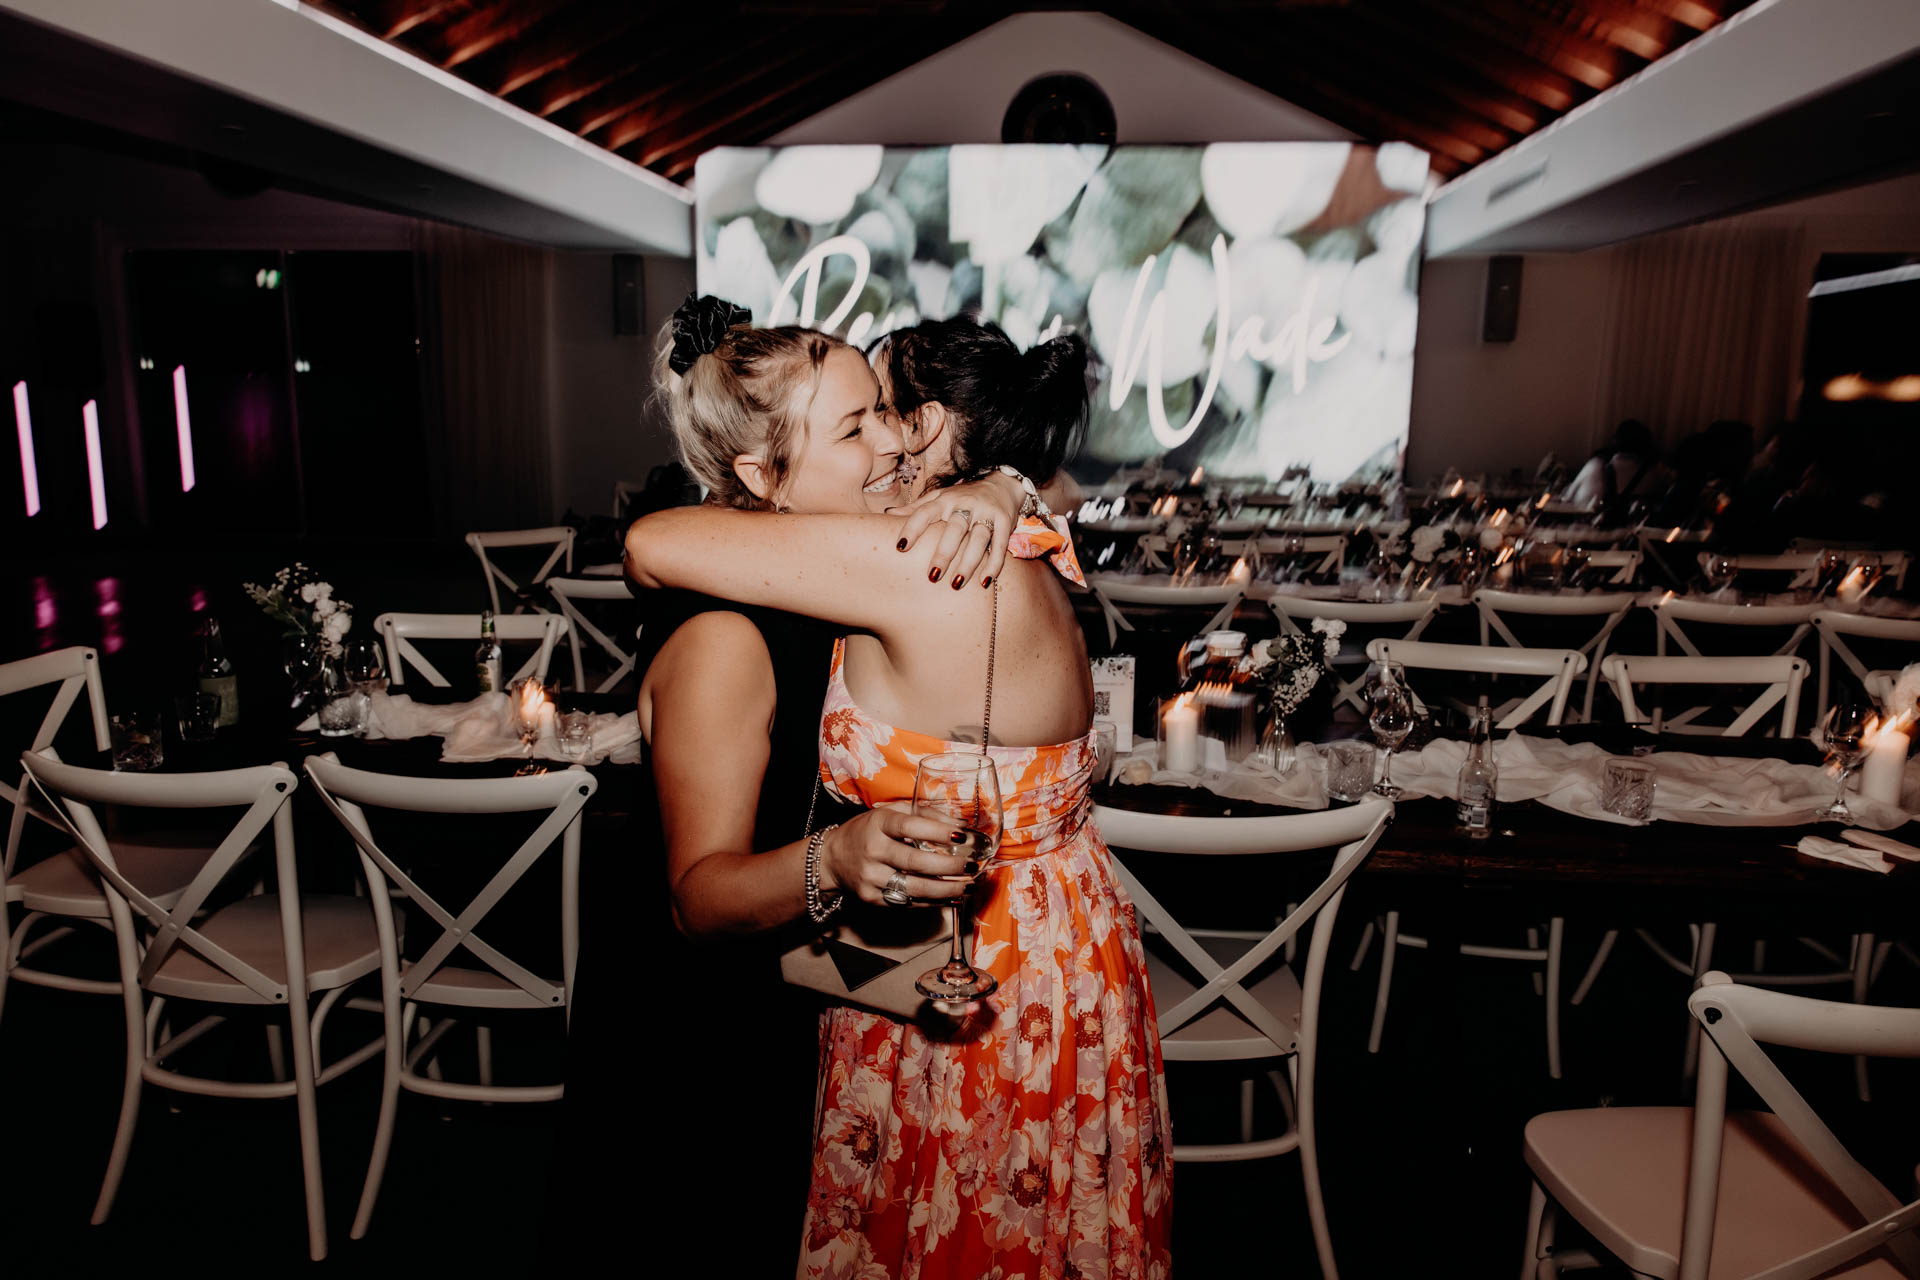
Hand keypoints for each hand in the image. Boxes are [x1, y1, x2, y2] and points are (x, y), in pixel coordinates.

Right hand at [816, 800, 971, 904]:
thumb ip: (924, 814)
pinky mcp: (873, 898)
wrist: (833, 859)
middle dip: (949, 867)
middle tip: (972, 866)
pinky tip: (952, 897)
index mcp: (878, 824)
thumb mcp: (890, 813)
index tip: (962, 836)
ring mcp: (871, 877)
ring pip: (914, 888)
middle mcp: (873, 851)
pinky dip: (933, 902)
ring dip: (947, 890)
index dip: (937, 831)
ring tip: (969, 886)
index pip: (910, 827)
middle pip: (915, 862)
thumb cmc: (868, 831)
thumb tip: (961, 824)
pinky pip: (908, 902)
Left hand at [889, 472, 1021, 588]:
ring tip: (957, 584)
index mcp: (945, 500)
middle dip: (944, 553)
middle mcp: (965, 504)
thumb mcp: (940, 497)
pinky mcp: (1005, 522)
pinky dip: (994, 564)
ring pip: (978, 539)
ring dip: (968, 562)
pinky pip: (1000, 545)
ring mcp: (986, 513)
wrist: (1002, 483)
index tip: (901, 548)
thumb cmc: (963, 497)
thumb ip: (916, 508)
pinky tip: (985, 582)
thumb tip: (886, 514)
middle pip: (954, 529)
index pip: (925, 512)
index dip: (912, 528)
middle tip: (932, 577)